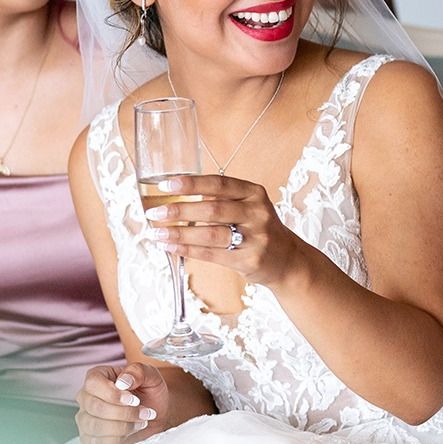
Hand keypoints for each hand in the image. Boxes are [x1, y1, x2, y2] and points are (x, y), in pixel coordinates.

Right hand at [75, 362, 166, 443]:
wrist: (157, 414)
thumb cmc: (150, 392)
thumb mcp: (151, 376)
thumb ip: (138, 371)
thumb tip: (123, 381)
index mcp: (96, 378)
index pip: (93, 384)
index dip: (113, 394)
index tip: (134, 400)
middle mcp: (85, 398)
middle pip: (95, 407)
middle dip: (124, 413)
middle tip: (143, 412)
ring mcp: (85, 420)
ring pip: (95, 426)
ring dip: (123, 427)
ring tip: (140, 422)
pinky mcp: (90, 440)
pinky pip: (96, 443)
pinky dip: (117, 439)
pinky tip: (129, 433)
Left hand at [144, 174, 309, 288]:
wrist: (287, 260)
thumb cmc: (258, 230)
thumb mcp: (248, 206)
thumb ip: (221, 199)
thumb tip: (176, 195)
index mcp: (254, 193)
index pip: (219, 183)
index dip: (191, 183)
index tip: (166, 185)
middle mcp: (258, 213)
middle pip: (213, 209)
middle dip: (179, 211)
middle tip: (155, 213)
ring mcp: (256, 238)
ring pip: (211, 234)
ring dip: (180, 234)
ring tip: (158, 234)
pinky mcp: (250, 260)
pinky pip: (213, 254)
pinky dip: (188, 250)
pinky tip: (172, 247)